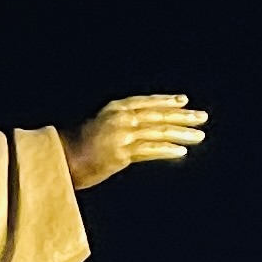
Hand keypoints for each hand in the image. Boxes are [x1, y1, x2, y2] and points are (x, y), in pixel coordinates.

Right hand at [66, 95, 207, 189]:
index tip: (184, 101)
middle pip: (158, 115)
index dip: (167, 101)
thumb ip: (119, 125)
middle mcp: (120, 118)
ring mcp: (121, 135)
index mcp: (114, 108)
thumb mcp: (99, 127)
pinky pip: (149, 151)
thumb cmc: (75, 147)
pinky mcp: (121, 153)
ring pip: (158, 132)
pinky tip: (181, 151)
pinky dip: (166, 151)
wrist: (59, 159)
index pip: (147, 102)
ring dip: (181, 134)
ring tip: (199, 135)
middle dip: (183, 117)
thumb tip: (139, 130)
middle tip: (202, 117)